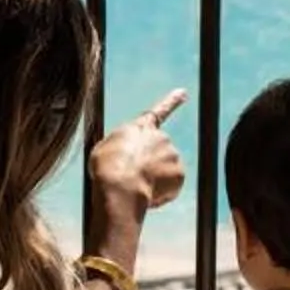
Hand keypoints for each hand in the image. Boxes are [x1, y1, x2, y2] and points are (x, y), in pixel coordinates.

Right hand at [91, 89, 188, 215]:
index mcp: (141, 128)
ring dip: (153, 180)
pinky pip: (170, 186)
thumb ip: (122, 147)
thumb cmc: (107, 168)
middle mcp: (161, 137)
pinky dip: (160, 193)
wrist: (120, 186)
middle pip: (158, 153)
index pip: (159, 111)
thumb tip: (128, 157)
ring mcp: (172, 154)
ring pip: (164, 171)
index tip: (183, 93)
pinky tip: (147, 195)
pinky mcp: (179, 173)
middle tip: (133, 178)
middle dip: (150, 165)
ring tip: (137, 186)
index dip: (171, 101)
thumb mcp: (105, 149)